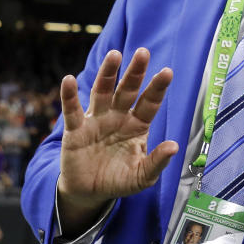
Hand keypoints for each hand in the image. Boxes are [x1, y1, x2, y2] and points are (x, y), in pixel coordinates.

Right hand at [57, 48, 177, 233]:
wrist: (89, 191)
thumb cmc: (119, 179)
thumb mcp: (142, 176)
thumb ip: (157, 161)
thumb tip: (174, 146)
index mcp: (138, 125)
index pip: (150, 102)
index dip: (157, 88)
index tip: (167, 71)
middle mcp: (118, 117)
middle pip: (127, 90)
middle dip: (135, 72)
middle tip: (143, 52)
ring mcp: (97, 120)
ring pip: (102, 92)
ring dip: (107, 74)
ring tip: (114, 55)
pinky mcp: (75, 130)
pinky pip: (72, 111)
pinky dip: (69, 96)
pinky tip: (68, 80)